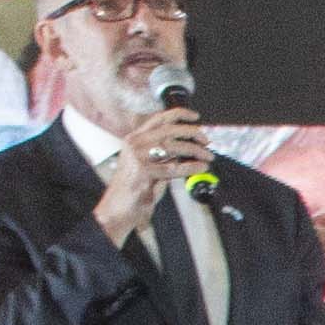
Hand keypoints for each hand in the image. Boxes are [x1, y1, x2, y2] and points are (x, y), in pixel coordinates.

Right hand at [93, 102, 207, 242]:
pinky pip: (173, 167)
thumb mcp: (150, 165)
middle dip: (192, 133)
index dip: (179, 115)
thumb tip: (188, 149)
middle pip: (169, 130)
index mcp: (135, 138)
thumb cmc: (134, 189)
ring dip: (195, 150)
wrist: (117, 209)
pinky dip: (191, 166)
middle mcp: (134, 143)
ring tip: (207, 156)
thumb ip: (165, 155)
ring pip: (172, 146)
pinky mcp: (143, 172)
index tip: (196, 117)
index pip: (159, 119)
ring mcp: (137, 156)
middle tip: (206, 141)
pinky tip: (201, 167)